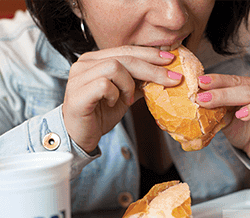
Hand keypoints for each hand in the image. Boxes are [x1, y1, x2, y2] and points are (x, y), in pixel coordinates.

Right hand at [63, 46, 183, 152]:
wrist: (80, 136)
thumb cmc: (99, 114)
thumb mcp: (124, 96)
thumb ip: (138, 83)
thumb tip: (164, 75)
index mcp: (95, 59)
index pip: (126, 50)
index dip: (149, 54)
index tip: (171, 60)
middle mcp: (85, 63)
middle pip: (124, 57)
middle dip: (152, 68)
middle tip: (172, 79)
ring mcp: (79, 76)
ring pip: (115, 67)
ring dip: (128, 85)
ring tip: (127, 99)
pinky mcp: (77, 92)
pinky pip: (104, 85)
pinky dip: (115, 94)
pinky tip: (112, 103)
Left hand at [196, 73, 249, 165]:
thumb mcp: (230, 120)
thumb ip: (219, 109)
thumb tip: (199, 99)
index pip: (234, 80)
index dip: (217, 80)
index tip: (199, 81)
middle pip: (241, 84)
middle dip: (219, 89)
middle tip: (200, 94)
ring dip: (228, 96)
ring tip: (209, 102)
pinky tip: (241, 114)